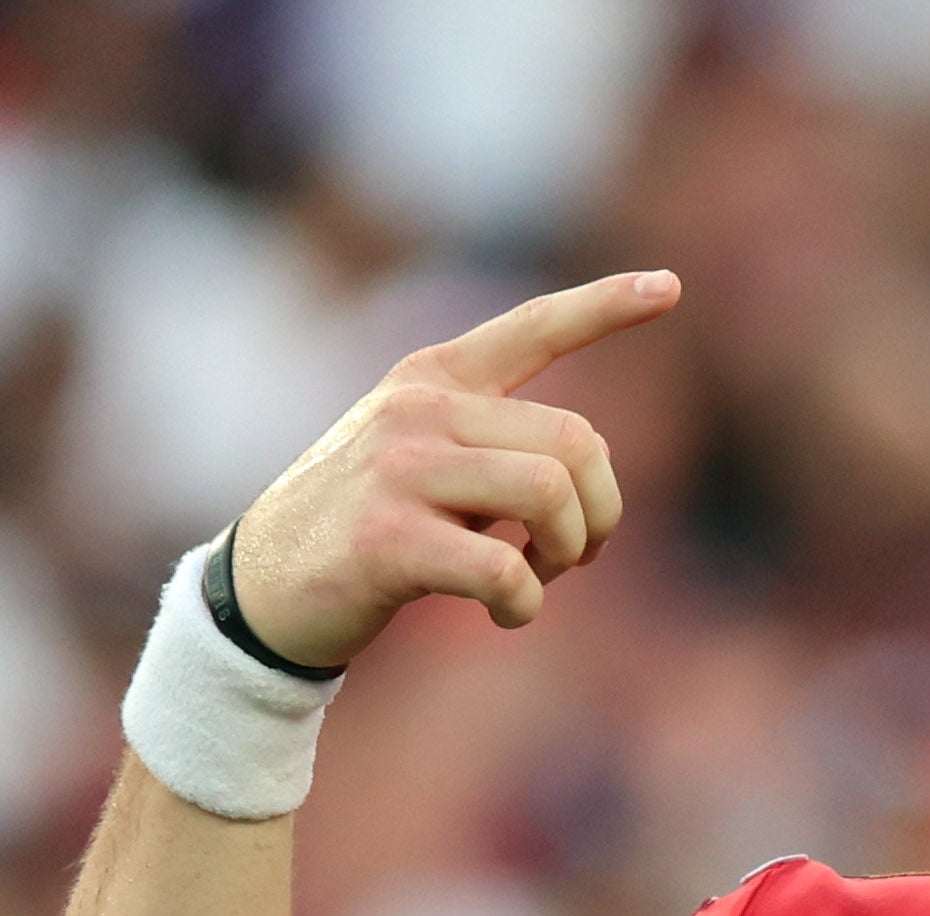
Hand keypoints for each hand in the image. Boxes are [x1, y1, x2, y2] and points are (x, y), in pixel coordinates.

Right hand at [226, 269, 680, 663]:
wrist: (259, 591)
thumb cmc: (360, 529)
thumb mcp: (417, 457)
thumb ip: (489, 445)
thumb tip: (585, 482)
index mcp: (432, 377)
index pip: (534, 327)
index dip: (607, 306)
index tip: (670, 286)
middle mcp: (419, 408)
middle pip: (575, 441)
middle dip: (600, 511)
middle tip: (574, 557)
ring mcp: (401, 470)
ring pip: (551, 495)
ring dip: (565, 557)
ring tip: (538, 581)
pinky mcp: (389, 540)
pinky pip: (506, 569)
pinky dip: (525, 605)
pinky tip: (504, 615)